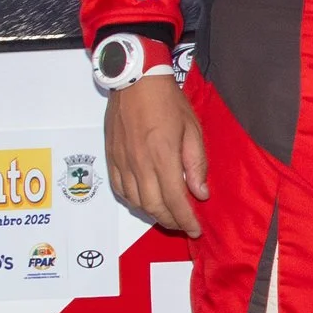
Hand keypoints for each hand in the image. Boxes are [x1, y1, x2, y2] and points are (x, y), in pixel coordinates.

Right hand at [105, 75, 209, 235]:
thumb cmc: (169, 102)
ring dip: (153, 214)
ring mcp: (123, 162)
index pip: (175, 200)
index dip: (186, 220)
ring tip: (168, 215)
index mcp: (163, 157)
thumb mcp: (193, 129)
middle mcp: (140, 164)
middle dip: (171, 221)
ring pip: (135, 202)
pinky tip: (145, 201)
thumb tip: (200, 193)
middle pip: (153, 207)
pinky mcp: (111, 158)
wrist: (135, 81)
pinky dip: (134, 202)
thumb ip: (196, 164)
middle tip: (184, 224)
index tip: (196, 230)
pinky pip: (120, 190)